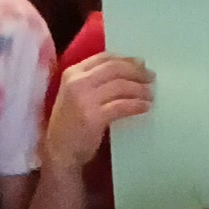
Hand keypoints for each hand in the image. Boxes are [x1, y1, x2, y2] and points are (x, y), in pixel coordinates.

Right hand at [44, 48, 150, 172]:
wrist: (58, 151)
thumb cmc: (69, 124)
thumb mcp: (74, 95)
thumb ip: (92, 82)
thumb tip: (125, 72)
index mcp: (72, 73)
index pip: (103, 57)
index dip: (125, 59)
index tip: (140, 64)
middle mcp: (77, 82)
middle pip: (114, 68)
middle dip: (136, 71)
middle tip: (150, 77)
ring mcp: (85, 99)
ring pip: (120, 85)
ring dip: (140, 89)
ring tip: (150, 94)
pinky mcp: (94, 117)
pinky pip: (122, 106)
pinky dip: (137, 105)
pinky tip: (145, 107)